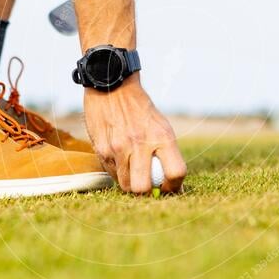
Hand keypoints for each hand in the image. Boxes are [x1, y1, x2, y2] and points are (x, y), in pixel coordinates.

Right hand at [84, 75, 186, 193]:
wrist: (113, 86)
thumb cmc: (140, 110)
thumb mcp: (161, 126)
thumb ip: (166, 152)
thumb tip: (171, 183)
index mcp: (162, 136)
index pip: (176, 172)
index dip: (173, 186)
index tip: (168, 187)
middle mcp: (141, 143)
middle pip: (143, 188)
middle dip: (147, 192)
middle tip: (148, 186)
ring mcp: (119, 147)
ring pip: (125, 185)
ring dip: (130, 183)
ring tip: (133, 171)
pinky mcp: (103, 149)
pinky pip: (112, 173)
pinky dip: (117, 172)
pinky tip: (120, 158)